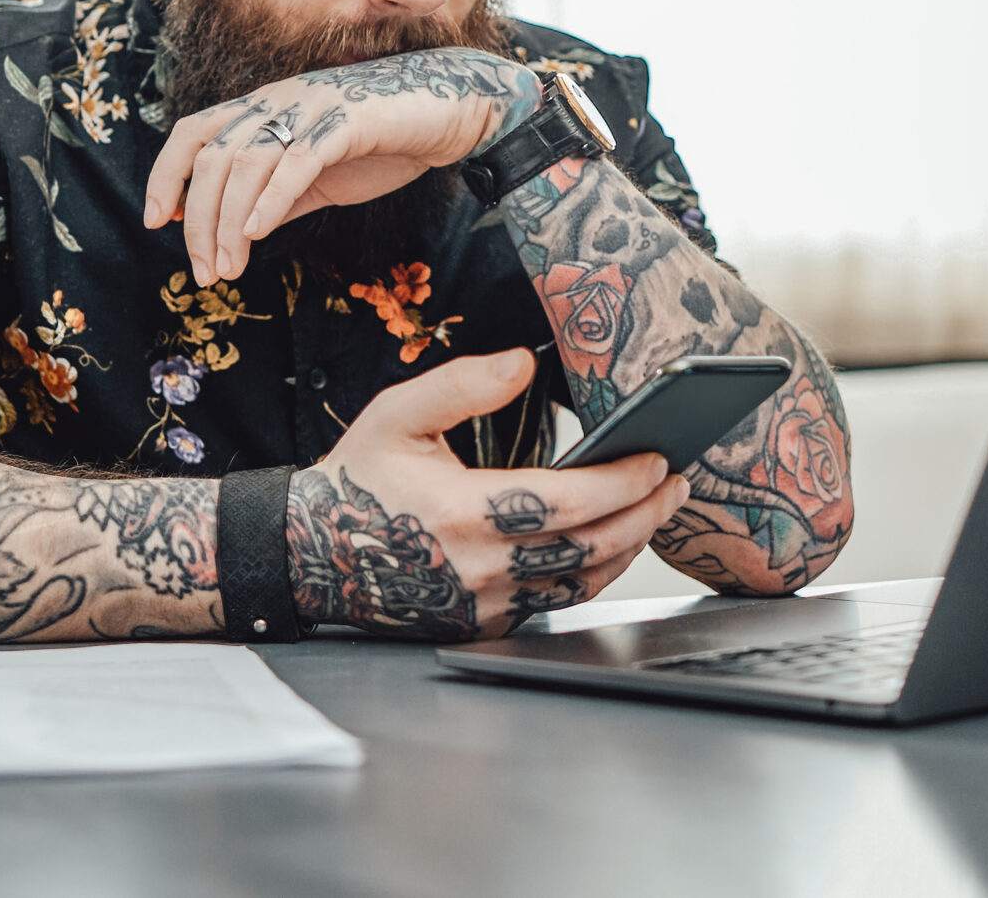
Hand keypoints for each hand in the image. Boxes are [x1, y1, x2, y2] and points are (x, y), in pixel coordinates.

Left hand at [142, 47, 540, 284]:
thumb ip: (280, 197)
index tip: (157, 221)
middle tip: (205, 272)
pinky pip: (298, 160)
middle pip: (214, 157)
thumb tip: (239, 232)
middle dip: (200, 221)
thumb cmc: (387, 140)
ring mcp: (313, 106)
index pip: (194, 132)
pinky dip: (272, 198)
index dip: (165, 174)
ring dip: (230, 221)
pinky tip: (260, 234)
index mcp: (266, 109)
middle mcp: (280, 101)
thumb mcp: (322, 177)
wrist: (454, 111)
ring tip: (229, 268)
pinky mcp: (349, 120)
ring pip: (248, 161)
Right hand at [285, 349, 690, 639]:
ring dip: (629, 546)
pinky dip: (591, 572)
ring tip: (654, 509)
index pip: (570, 503)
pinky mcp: (483, 624)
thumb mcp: (398, 414)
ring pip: (581, 582)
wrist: (313, 553)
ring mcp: (483, 604)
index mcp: (462, 512)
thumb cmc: (360, 478)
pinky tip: (609, 544)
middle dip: (645, 513)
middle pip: (592, 547)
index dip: (623, 482)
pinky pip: (555, 603)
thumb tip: (523, 363)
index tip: (656, 458)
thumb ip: (463, 385)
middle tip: (675, 483)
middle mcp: (479, 568)